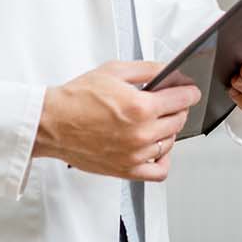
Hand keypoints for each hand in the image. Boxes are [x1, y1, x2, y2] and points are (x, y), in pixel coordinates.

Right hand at [33, 60, 200, 181]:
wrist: (52, 123)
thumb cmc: (77, 98)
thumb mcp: (115, 71)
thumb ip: (148, 69)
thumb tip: (171, 71)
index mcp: (140, 107)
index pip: (182, 99)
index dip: (189, 91)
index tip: (189, 90)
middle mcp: (141, 133)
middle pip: (179, 120)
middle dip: (178, 108)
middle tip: (169, 102)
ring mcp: (134, 154)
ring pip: (170, 143)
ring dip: (169, 130)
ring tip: (157, 121)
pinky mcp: (125, 169)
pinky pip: (158, 172)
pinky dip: (163, 160)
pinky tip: (156, 148)